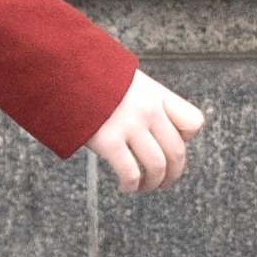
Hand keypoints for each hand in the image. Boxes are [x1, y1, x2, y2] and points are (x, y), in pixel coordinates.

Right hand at [82, 71, 204, 193]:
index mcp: (157, 94)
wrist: (63, 68)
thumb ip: (142, 100)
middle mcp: (149, 110)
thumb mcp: (126, 80)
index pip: (193, 122)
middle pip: (177, 152)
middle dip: (173, 174)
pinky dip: (132, 186)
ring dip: (154, 184)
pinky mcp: (108, 140)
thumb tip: (146, 124)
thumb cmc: (90, 76)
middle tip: (163, 182)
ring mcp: (130, 125)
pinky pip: (131, 173)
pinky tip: (125, 187)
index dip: (186, 139)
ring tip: (143, 188)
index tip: (168, 144)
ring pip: (157, 167)